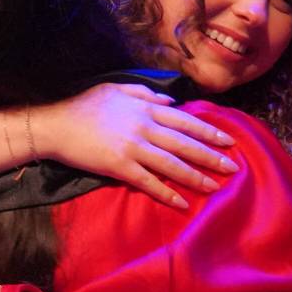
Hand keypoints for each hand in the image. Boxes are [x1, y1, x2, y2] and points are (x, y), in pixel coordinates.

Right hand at [33, 82, 237, 208]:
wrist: (57, 124)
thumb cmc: (85, 105)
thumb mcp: (116, 88)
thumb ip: (145, 92)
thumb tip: (170, 100)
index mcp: (145, 107)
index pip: (185, 120)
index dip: (209, 131)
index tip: (228, 140)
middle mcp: (144, 126)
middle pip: (185, 143)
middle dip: (211, 156)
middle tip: (233, 167)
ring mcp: (133, 147)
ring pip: (172, 163)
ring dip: (196, 176)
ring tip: (215, 186)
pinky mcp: (120, 166)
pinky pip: (148, 181)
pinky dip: (166, 192)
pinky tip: (182, 202)